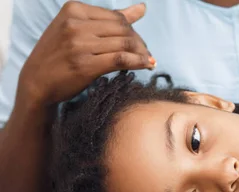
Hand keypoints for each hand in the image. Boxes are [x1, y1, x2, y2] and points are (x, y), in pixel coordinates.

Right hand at [19, 1, 154, 106]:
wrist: (37, 82)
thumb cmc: (61, 55)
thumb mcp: (78, 29)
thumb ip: (110, 20)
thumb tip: (142, 8)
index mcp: (73, 9)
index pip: (117, 17)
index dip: (134, 32)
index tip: (140, 45)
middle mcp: (75, 24)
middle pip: (123, 30)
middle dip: (140, 43)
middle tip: (146, 55)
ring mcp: (79, 44)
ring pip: (125, 43)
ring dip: (142, 54)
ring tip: (148, 62)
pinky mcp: (85, 65)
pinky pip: (121, 59)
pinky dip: (138, 62)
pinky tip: (146, 66)